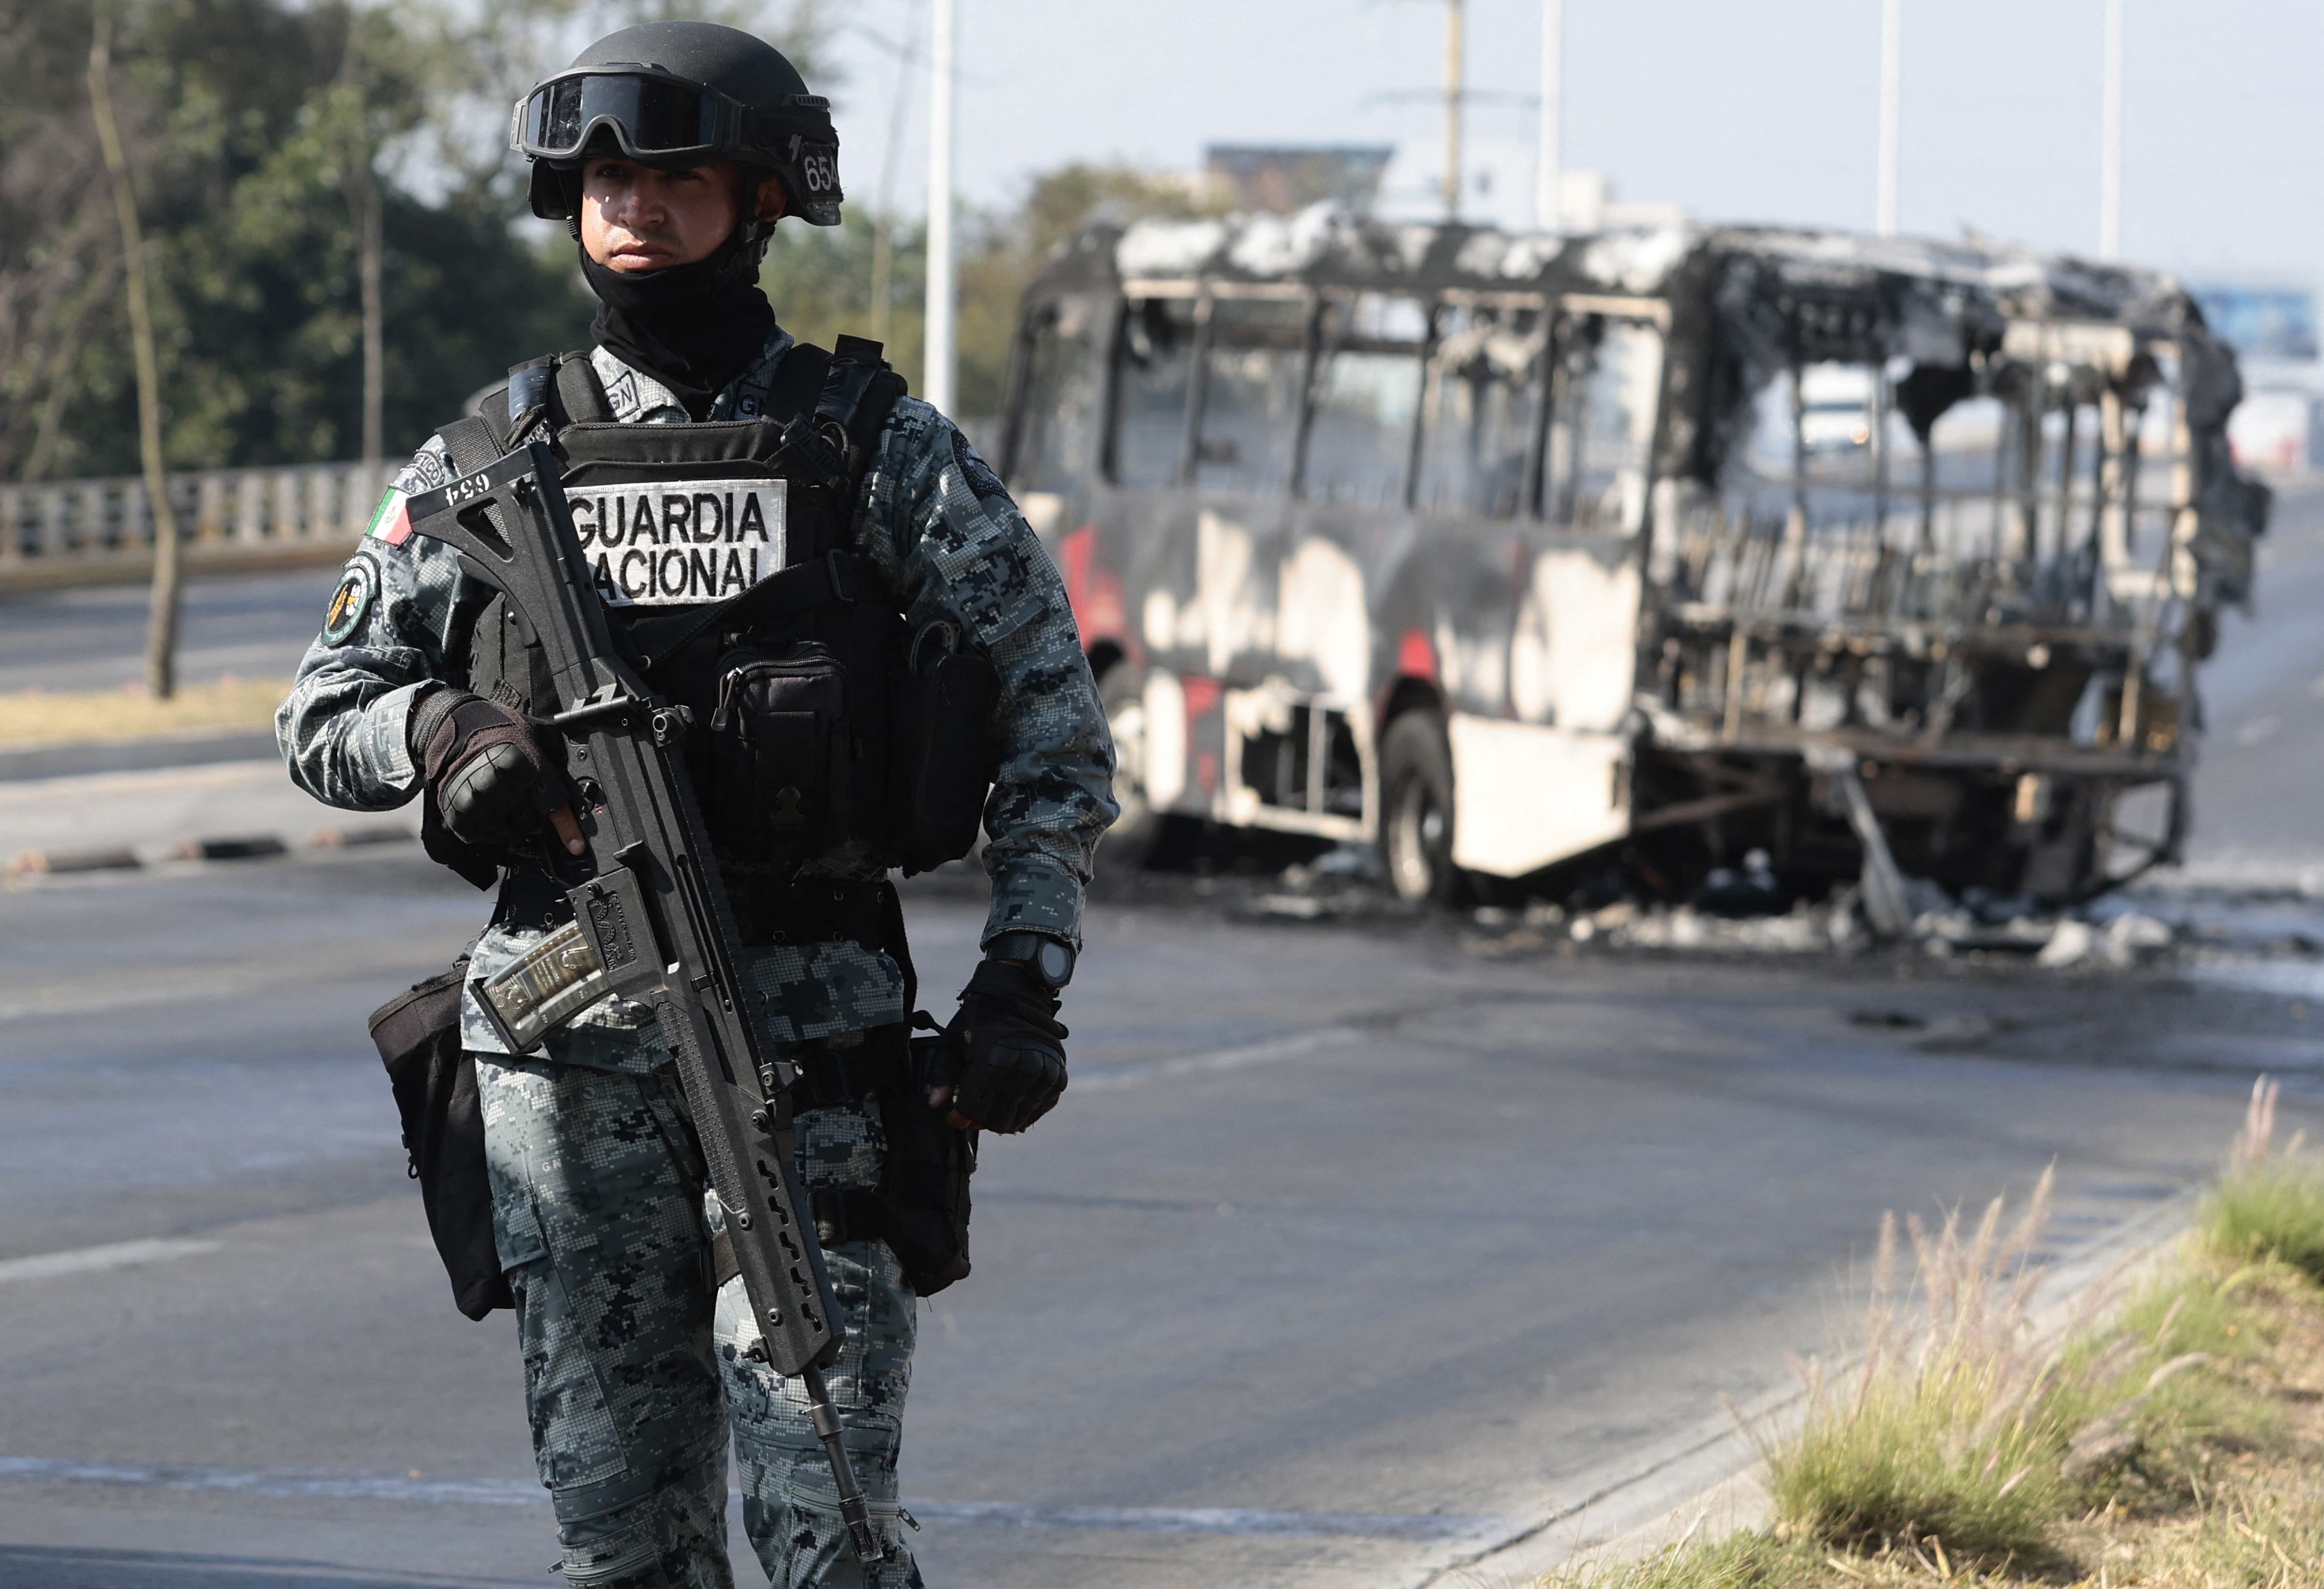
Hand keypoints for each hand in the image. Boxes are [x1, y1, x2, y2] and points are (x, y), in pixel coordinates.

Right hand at [410, 687, 584, 854]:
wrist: (458, 729)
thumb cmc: (500, 733)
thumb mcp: (534, 735)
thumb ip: (554, 758)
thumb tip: (576, 776)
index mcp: (521, 766)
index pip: (551, 804)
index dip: (566, 827)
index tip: (576, 846)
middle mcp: (498, 786)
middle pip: (531, 823)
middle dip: (536, 820)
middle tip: (530, 808)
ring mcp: (476, 801)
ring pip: (507, 833)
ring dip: (512, 826)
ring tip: (509, 807)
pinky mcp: (458, 812)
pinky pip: (482, 836)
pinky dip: (490, 831)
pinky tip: (491, 813)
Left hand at [928, 959, 1067, 1132]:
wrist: (1017, 994)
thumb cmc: (979, 1019)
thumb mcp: (953, 1041)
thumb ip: (942, 1075)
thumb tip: (935, 1104)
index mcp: (994, 1060)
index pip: (975, 1108)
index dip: (961, 1118)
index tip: (953, 1118)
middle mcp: (1022, 1069)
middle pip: (998, 1117)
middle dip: (981, 1120)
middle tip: (973, 1115)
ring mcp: (1043, 1073)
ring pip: (1020, 1117)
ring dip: (1004, 1120)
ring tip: (991, 1113)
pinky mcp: (1058, 1076)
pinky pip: (1041, 1108)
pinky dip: (1026, 1114)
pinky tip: (1012, 1109)